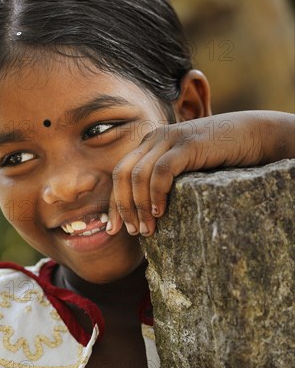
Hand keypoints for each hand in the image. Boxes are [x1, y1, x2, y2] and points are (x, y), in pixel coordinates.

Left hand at [105, 111, 294, 236]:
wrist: (254, 134)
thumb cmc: (220, 157)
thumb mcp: (185, 168)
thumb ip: (165, 180)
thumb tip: (147, 215)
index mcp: (149, 144)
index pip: (120, 174)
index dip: (114, 203)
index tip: (112, 229)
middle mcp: (155, 138)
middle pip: (122, 174)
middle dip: (122, 207)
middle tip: (132, 232)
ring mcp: (170, 139)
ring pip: (138, 175)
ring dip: (139, 206)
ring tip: (147, 229)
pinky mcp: (187, 144)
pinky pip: (161, 171)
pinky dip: (156, 194)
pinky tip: (161, 213)